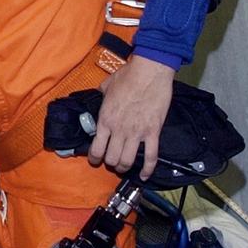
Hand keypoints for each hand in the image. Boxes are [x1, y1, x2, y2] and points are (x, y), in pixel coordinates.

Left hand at [87, 55, 174, 179]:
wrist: (149, 72)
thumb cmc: (127, 76)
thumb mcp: (106, 86)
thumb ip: (101, 96)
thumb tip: (99, 96)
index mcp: (105, 119)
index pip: (96, 148)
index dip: (94, 158)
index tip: (95, 159)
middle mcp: (118, 130)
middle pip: (112, 158)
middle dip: (110, 163)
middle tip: (112, 162)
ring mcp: (136, 132)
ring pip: (128, 161)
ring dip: (125, 167)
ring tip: (124, 167)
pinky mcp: (153, 132)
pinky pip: (151, 156)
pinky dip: (148, 169)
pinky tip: (145, 176)